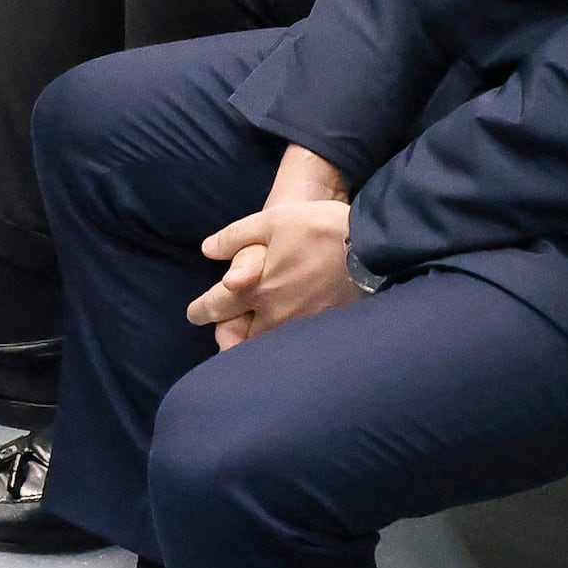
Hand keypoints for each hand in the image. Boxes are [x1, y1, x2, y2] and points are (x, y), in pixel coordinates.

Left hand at [191, 145, 358, 348]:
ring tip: (252, 340)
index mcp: (256, 288)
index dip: (201, 310)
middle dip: (227, 337)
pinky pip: (295, 346)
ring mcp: (301, 328)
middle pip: (239, 339)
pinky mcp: (325, 332)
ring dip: (255, 344)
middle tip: (222, 335)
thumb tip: (208, 250)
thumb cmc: (320, 230)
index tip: (194, 314)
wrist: (373, 250)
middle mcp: (275, 315)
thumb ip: (235, 237)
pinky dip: (284, 347)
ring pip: (268, 346)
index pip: (217, 307)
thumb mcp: (273, 221)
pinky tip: (288, 340)